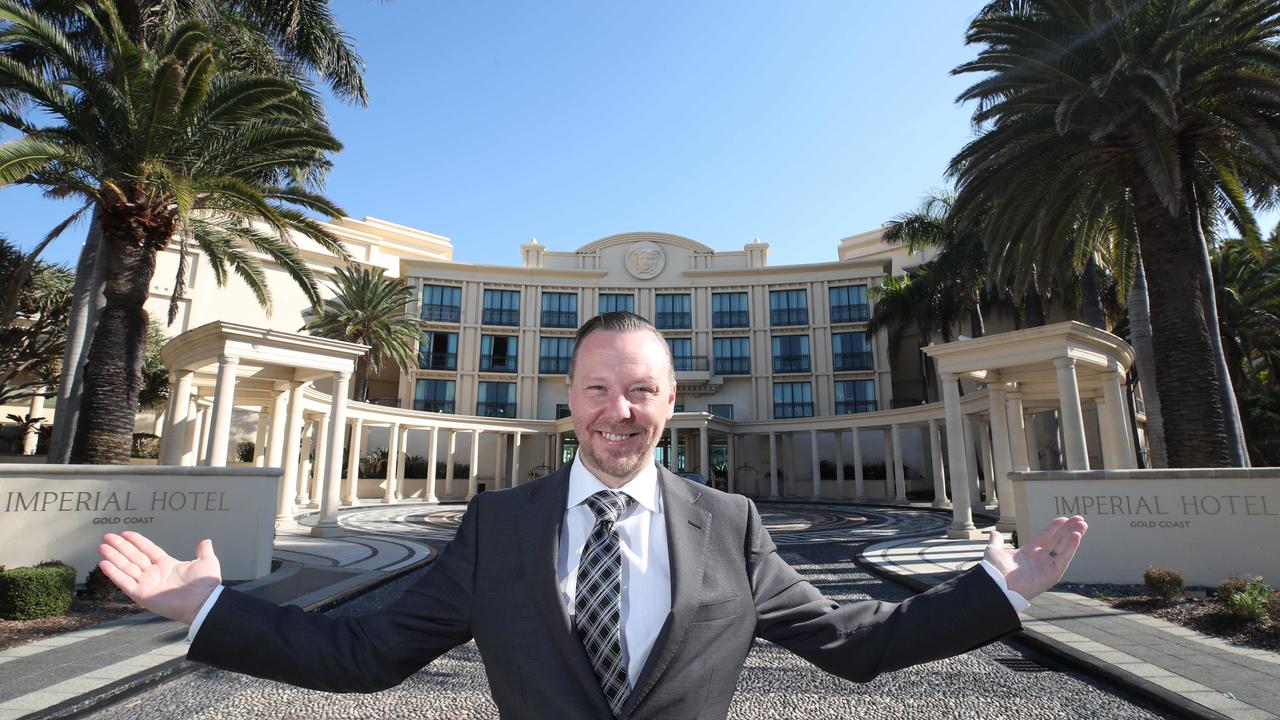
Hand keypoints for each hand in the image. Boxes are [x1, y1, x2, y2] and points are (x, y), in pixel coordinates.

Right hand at [97, 531, 221, 624]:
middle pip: (133, 557)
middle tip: (107, 536)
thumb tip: (205, 541)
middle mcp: (155, 574)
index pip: (147, 550)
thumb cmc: (206, 585)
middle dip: (120, 547)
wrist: (204, 602)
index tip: (125, 533)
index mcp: (167, 565)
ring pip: (126, 567)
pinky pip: (124, 582)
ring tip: (102, 546)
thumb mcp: (207, 562)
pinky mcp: (141, 595)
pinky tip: (103, 563)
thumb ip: (204, 551)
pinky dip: (113, 573)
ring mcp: (147, 584)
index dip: (137, 541)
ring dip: (113, 557)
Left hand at [984, 516, 1086, 599]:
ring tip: (1083, 525)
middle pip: (1058, 541)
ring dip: (1074, 536)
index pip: (1045, 536)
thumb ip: (996, 541)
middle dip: (1069, 530)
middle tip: (1080, 519)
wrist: (996, 584)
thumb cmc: (994, 570)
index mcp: (1029, 552)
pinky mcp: (1052, 575)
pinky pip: (1064, 559)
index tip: (1064, 518)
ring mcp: (1047, 567)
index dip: (1054, 527)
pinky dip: (1071, 548)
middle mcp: (1040, 559)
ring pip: (1064, 548)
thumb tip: (994, 533)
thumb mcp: (994, 551)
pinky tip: (1076, 536)